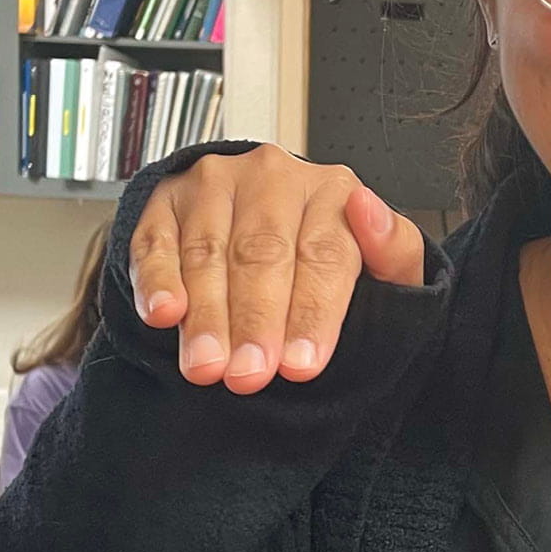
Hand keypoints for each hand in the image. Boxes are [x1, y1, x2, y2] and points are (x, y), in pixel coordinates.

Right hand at [128, 145, 426, 393]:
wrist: (279, 234)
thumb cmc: (331, 264)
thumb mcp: (383, 266)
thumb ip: (395, 249)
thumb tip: (369, 209)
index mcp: (333, 190)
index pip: (324, 254)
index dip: (312, 313)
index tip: (301, 366)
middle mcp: (273, 176)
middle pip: (262, 253)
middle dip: (255, 321)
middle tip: (248, 375)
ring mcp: (216, 183)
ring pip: (208, 251)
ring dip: (205, 314)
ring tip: (207, 365)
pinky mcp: (168, 199)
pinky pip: (155, 240)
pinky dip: (157, 280)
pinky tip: (163, 316)